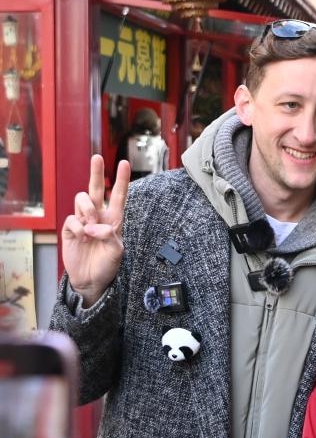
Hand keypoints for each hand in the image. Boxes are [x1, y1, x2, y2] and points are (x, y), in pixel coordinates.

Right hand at [61, 156, 129, 307]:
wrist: (91, 280)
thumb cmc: (107, 265)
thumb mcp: (117, 252)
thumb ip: (110, 236)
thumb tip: (96, 225)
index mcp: (114, 219)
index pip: (118, 196)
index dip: (121, 180)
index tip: (124, 163)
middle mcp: (98, 217)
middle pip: (95, 189)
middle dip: (96, 172)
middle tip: (97, 157)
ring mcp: (83, 221)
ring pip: (82, 200)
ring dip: (87, 209)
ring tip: (91, 225)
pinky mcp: (70, 229)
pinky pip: (72, 219)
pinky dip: (78, 227)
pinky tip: (82, 238)